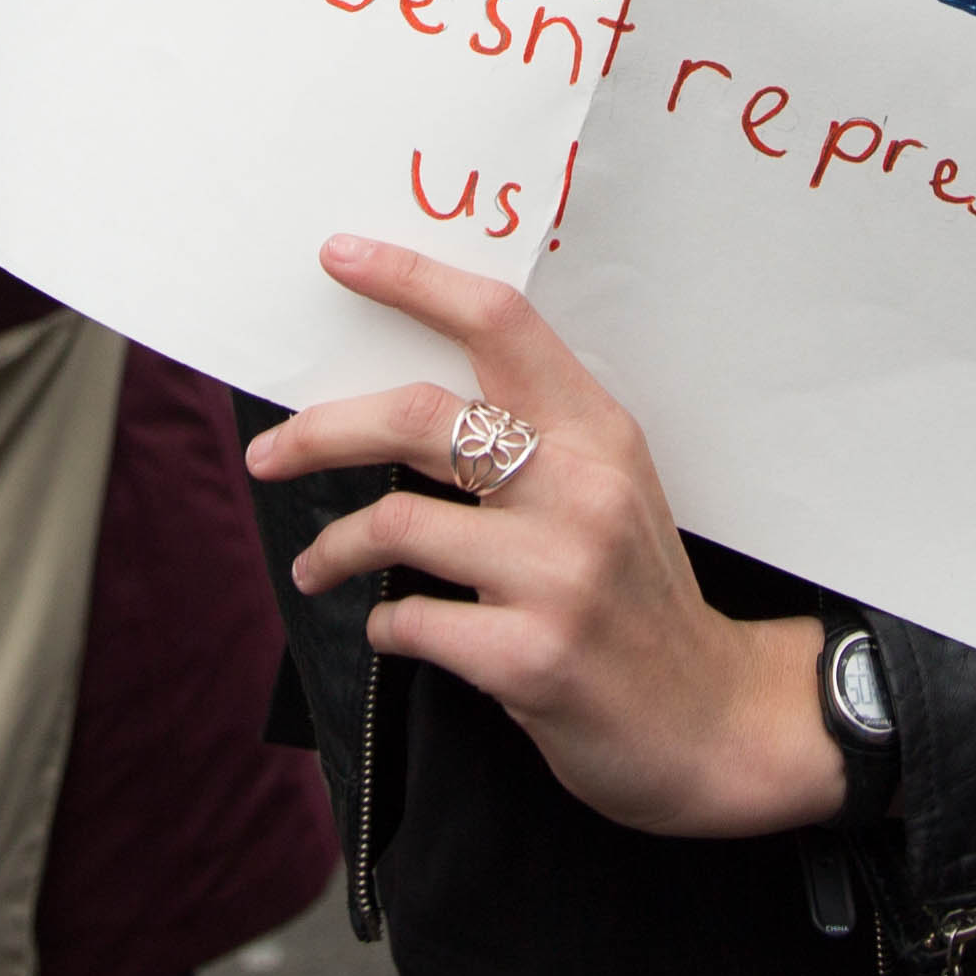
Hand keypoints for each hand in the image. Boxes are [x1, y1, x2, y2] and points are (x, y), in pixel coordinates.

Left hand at [245, 235, 846, 839]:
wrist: (708, 720)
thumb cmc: (635, 597)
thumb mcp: (608, 491)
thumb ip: (529, 440)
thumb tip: (396, 401)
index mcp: (598, 430)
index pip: (498, 322)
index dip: (410, 280)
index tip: (338, 255)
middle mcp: (581, 488)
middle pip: (416, 416)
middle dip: (318, 432)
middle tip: (267, 454)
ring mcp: (559, 573)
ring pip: (393, 524)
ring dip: (332, 550)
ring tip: (317, 567)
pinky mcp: (531, 655)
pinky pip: (408, 620)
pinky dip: (382, 624)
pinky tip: (394, 628)